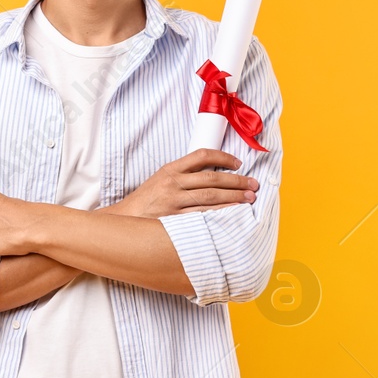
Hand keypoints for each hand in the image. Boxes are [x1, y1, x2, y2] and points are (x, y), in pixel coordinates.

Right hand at [101, 148, 257, 218]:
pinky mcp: (175, 221)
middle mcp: (172, 184)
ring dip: (233, 198)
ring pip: (210, 198)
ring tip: (249, 199)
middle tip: (253, 184)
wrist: (124, 220)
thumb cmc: (145, 201)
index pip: (202, 156)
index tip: (238, 163)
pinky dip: (220, 215)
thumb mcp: (160, 180)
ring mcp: (174, 203)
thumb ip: (183, 175)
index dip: (223, 158)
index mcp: (170, 170)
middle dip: (236, 181)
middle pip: (212, 179)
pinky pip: (203, 217)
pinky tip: (233, 215)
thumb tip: (214, 174)